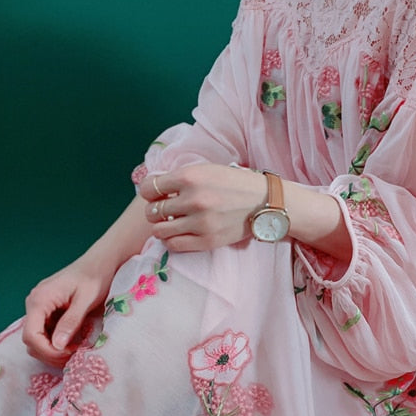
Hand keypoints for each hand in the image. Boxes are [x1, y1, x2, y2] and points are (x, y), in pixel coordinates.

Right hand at [22, 259, 113, 366]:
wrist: (101, 262)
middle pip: (31, 339)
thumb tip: (57, 345)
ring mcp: (40, 307)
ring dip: (53, 349)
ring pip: (37, 338)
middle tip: (73, 357)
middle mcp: (34, 303)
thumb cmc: (96, 276)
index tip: (68, 354)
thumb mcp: (86, 300)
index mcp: (40, 299)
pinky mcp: (48, 310)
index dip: (47, 350)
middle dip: (50, 353)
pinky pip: (46, 332)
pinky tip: (73, 344)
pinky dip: (56, 342)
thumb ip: (71, 321)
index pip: (30, 335)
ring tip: (74, 351)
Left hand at [139, 164, 265, 251]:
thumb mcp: (207, 170)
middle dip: (155, 210)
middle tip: (166, 209)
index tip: (156, 194)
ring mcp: (200, 222)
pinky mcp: (208, 241)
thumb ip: (181, 178)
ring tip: (171, 222)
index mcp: (191, 177)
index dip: (150, 192)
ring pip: (159, 230)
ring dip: (161, 226)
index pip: (149, 188)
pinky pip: (174, 245)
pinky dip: (171, 240)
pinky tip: (179, 233)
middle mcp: (193, 200)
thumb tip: (153, 189)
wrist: (265, 201)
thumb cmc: (234, 183)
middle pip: (152, 211)